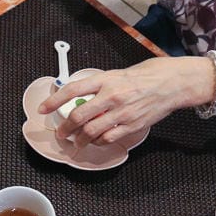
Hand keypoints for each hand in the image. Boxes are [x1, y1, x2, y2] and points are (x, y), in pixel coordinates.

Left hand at [38, 56, 213, 146]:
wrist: (172, 83)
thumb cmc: (146, 75)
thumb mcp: (117, 73)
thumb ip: (98, 85)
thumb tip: (79, 96)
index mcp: (105, 79)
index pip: (72, 90)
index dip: (54, 101)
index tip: (43, 109)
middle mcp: (112, 96)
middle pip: (79, 117)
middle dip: (65, 129)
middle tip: (61, 133)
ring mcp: (122, 113)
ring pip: (91, 132)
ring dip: (79, 139)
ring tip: (76, 141)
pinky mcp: (132, 126)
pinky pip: (108, 139)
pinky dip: (98, 142)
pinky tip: (96, 140)